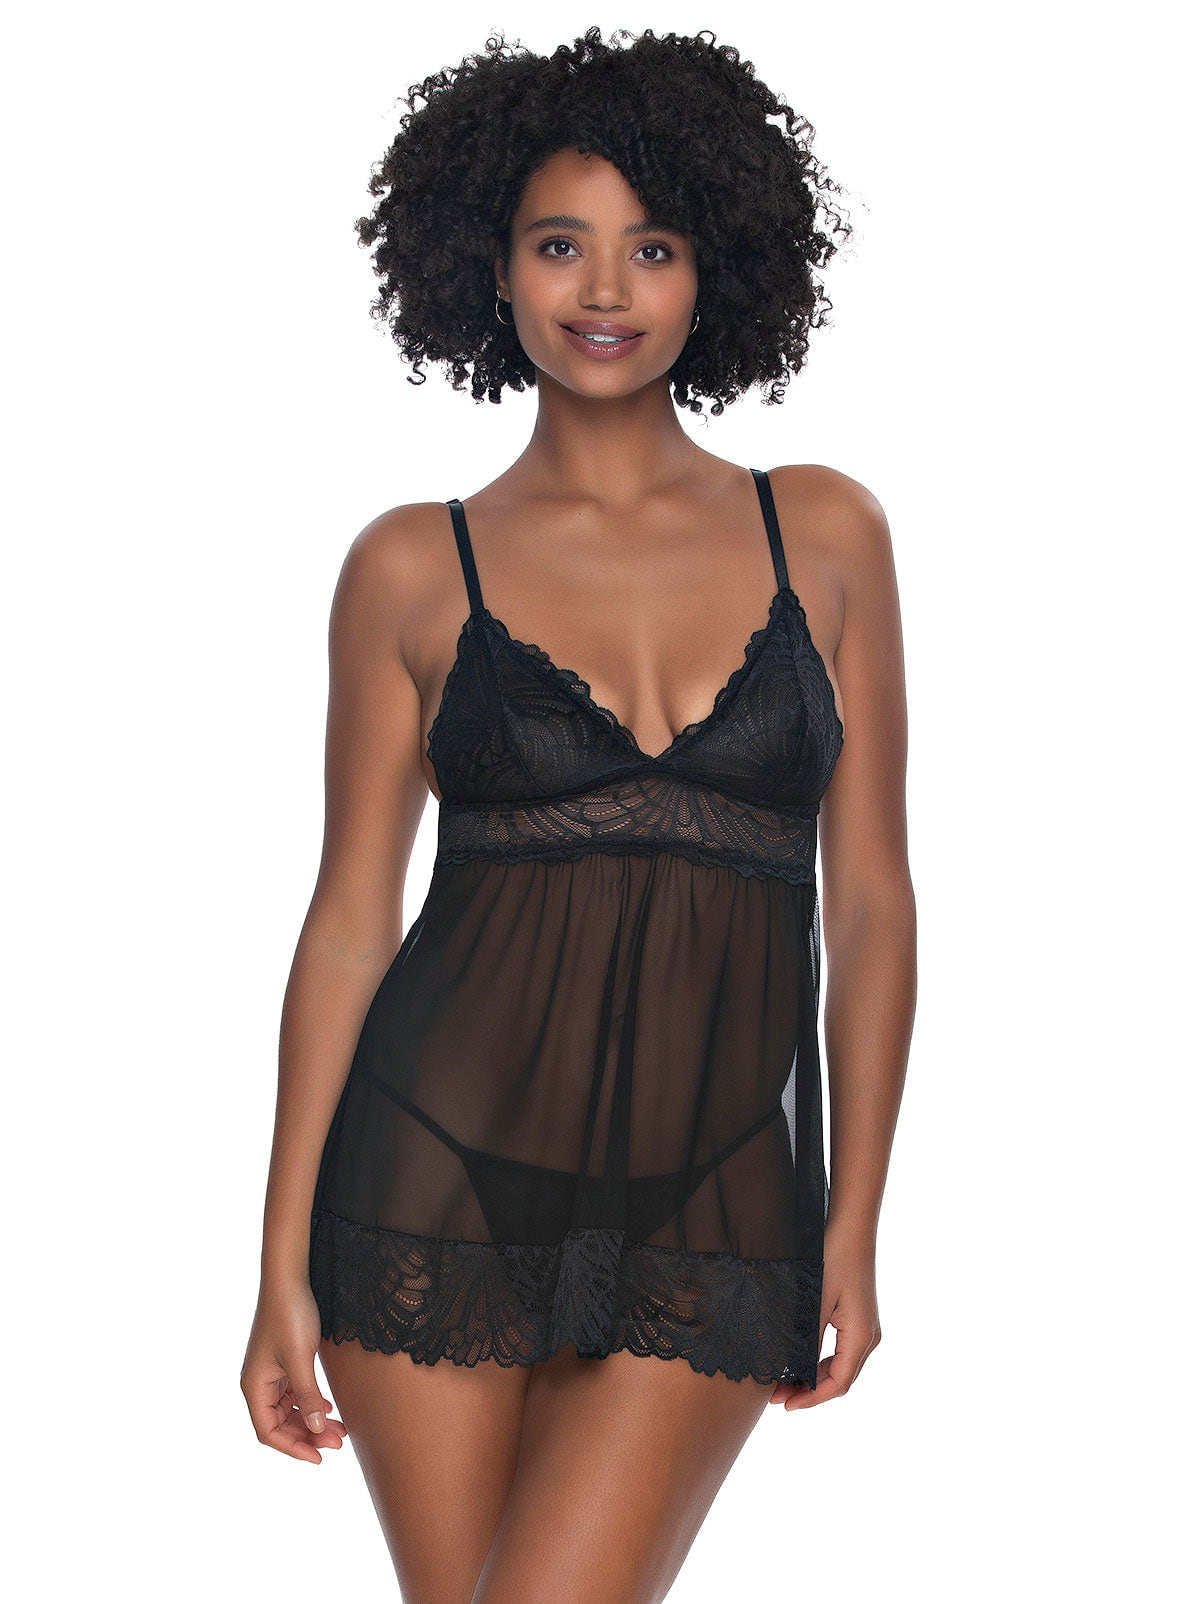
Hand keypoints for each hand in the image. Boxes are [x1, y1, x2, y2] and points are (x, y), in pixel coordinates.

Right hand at [241, 1281, 348, 1462]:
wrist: (289, 1279)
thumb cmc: (290, 1315)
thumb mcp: (300, 1358)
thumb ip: (308, 1395)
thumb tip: (317, 1429)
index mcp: (254, 1386)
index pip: (268, 1432)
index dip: (293, 1447)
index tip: (319, 1456)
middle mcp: (258, 1383)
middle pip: (280, 1424)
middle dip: (308, 1435)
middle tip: (339, 1442)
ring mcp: (270, 1373)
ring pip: (289, 1410)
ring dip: (312, 1421)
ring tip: (341, 1430)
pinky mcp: (283, 1362)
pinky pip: (294, 1394)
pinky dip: (310, 1404)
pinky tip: (330, 1409)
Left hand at [769, 1231, 881, 1409]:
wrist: (851, 1226)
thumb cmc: (832, 1258)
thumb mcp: (815, 1302)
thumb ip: (807, 1340)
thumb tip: (794, 1373)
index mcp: (861, 1336)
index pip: (838, 1384)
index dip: (811, 1399)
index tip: (785, 1405)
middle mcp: (869, 1337)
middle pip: (840, 1378)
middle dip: (808, 1390)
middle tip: (775, 1395)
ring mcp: (866, 1327)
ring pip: (840, 1366)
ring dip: (813, 1376)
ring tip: (782, 1381)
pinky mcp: (859, 1318)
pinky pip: (841, 1350)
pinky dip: (820, 1361)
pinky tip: (797, 1359)